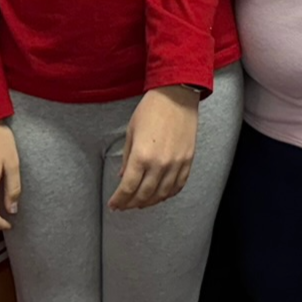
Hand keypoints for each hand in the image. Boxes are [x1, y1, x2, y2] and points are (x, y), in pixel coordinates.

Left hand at [109, 86, 198, 211]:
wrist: (177, 95)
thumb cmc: (151, 109)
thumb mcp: (131, 132)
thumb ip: (127, 158)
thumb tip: (123, 177)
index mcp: (141, 156)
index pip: (128, 188)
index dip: (119, 200)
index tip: (114, 204)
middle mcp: (159, 164)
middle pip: (144, 195)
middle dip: (131, 204)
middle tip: (124, 206)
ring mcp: (176, 164)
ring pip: (162, 194)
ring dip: (149, 202)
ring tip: (140, 203)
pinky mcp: (187, 161)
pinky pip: (178, 185)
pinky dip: (168, 194)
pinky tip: (161, 195)